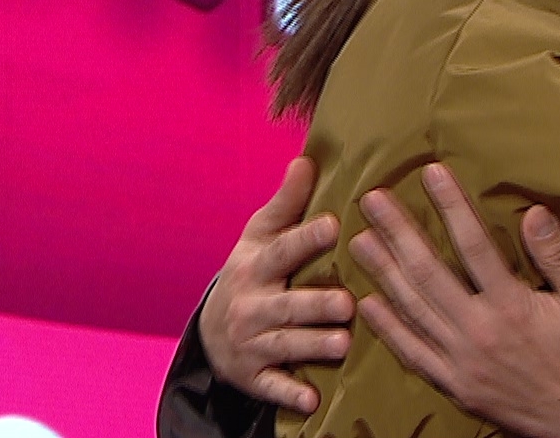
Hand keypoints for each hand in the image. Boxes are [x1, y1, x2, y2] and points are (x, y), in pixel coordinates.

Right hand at [197, 156, 355, 412]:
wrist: (213, 329)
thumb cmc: (254, 270)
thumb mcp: (261, 235)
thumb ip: (287, 202)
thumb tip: (306, 158)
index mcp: (257, 265)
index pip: (282, 250)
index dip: (306, 238)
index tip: (334, 224)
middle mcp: (251, 305)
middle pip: (286, 304)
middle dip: (314, 304)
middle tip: (346, 302)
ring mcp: (251, 343)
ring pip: (285, 344)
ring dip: (312, 346)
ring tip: (344, 343)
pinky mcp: (254, 375)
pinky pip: (273, 386)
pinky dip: (290, 394)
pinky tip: (312, 400)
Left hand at [350, 164, 559, 437]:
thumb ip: (556, 255)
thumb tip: (534, 212)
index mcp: (511, 304)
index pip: (473, 244)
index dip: (450, 205)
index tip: (431, 174)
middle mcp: (478, 330)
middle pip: (428, 273)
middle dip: (398, 234)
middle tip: (372, 202)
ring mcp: (461, 361)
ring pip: (413, 310)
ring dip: (383, 274)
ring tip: (360, 242)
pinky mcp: (455, 385)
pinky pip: (413, 353)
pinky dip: (388, 329)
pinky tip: (369, 304)